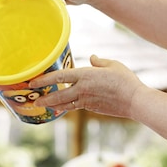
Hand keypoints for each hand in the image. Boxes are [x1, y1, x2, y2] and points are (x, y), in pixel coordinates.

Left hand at [30, 55, 144, 119]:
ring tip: (43, 105)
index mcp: (85, 75)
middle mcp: (82, 89)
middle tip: (33, 100)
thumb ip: (99, 62)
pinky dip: (66, 108)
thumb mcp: (113, 65)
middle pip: (58, 95)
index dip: (44, 80)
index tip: (33, 82)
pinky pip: (75, 107)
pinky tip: (61, 108)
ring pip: (65, 104)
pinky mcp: (91, 108)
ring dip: (52, 105)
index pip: (60, 77)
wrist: (134, 100)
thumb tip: (91, 58)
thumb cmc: (125, 80)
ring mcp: (86, 100)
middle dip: (44, 98)